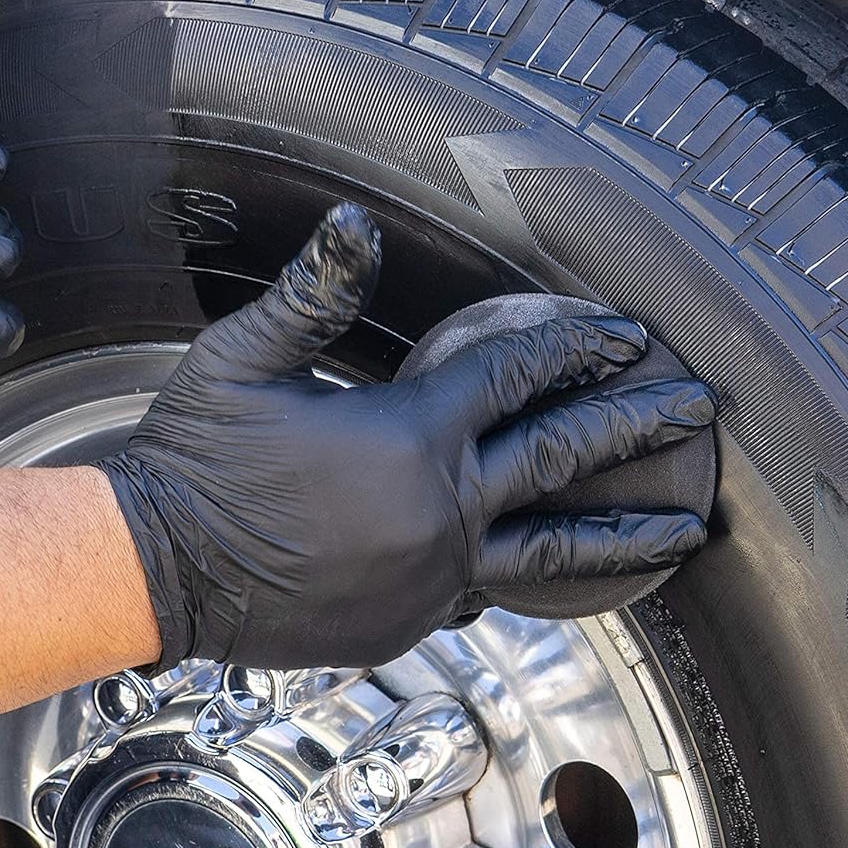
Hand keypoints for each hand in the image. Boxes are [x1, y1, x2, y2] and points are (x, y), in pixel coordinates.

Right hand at [97, 203, 714, 667]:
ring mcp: (430, 576)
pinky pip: (483, 591)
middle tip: (694, 410)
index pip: (516, 375)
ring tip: (683, 534)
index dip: (576, 346)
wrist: (154, 571)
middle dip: (636, 428)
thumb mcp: (243, 361)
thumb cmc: (193, 460)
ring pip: (550, 553)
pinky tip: (558, 572)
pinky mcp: (408, 623)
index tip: (628, 335)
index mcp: (409, 436)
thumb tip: (358, 223)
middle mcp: (438, 511)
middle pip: (561, 459)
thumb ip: (314, 293)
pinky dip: (524, 573)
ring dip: (623, 536)